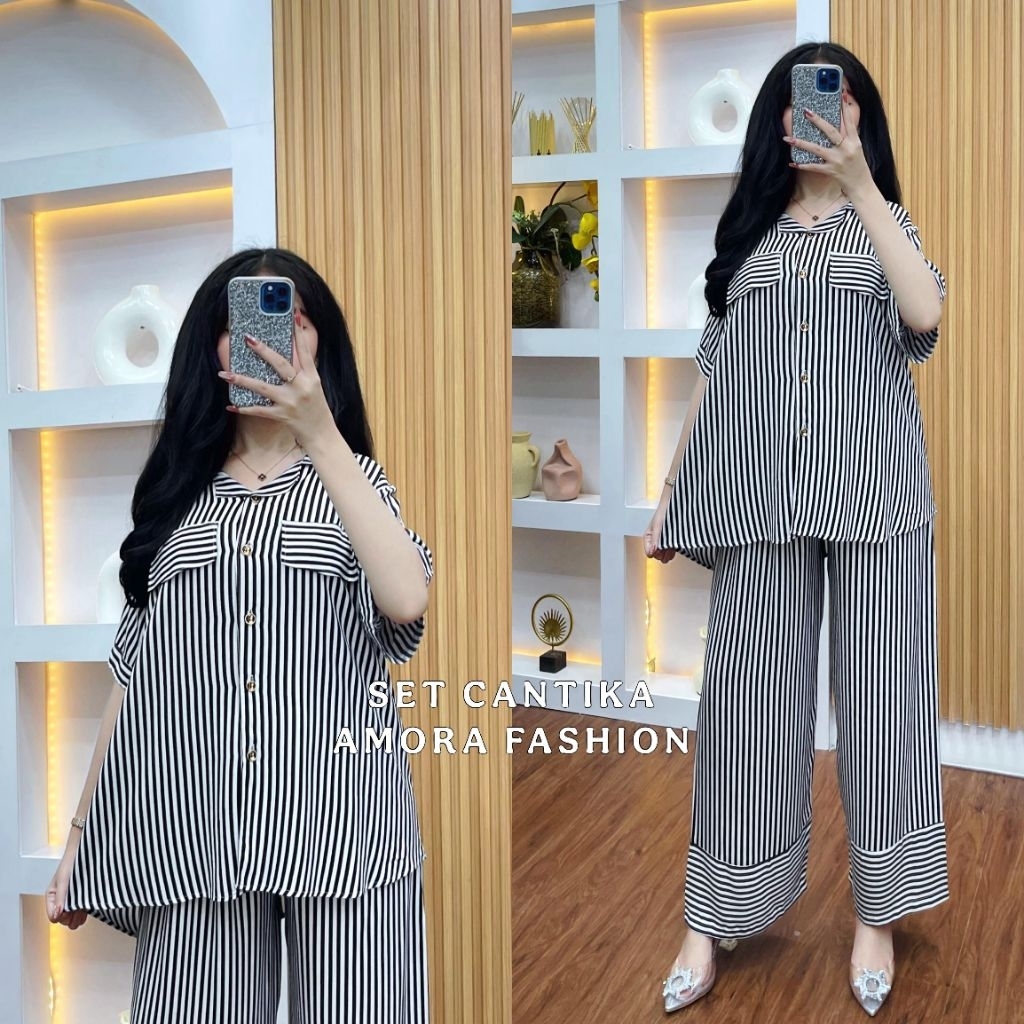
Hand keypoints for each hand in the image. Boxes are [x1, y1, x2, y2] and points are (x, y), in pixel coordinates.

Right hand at [46, 849, 86, 929]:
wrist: (85, 851)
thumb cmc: (71, 862)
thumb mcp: (63, 880)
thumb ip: (60, 897)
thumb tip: (57, 915)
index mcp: (52, 896)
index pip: (53, 916)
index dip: (60, 916)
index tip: (67, 912)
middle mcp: (60, 899)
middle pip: (62, 919)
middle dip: (69, 919)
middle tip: (77, 914)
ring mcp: (72, 898)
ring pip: (72, 916)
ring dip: (76, 918)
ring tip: (82, 914)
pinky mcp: (82, 896)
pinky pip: (81, 910)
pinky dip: (83, 913)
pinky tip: (87, 911)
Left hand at [218, 311, 335, 448]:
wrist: (322, 435)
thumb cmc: (317, 410)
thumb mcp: (314, 387)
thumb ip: (302, 373)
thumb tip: (282, 359)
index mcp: (312, 378)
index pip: (304, 351)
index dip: (299, 332)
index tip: (293, 314)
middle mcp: (301, 387)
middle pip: (280, 364)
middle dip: (264, 351)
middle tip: (248, 339)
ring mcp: (290, 401)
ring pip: (263, 387)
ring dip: (243, 380)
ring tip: (225, 374)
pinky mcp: (282, 415)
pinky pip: (259, 410)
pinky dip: (244, 408)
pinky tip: (231, 405)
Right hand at [644, 500, 675, 563]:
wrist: (674, 504)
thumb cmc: (663, 511)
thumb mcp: (657, 526)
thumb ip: (654, 539)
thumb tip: (651, 552)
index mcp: (648, 537)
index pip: (649, 552)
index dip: (654, 553)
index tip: (659, 550)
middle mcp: (655, 540)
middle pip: (657, 555)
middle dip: (662, 554)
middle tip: (666, 550)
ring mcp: (664, 541)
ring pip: (664, 554)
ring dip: (668, 554)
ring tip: (671, 550)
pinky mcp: (672, 540)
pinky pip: (671, 551)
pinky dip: (673, 551)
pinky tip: (675, 549)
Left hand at [785, 100, 875, 200]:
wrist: (861, 185)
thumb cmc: (858, 165)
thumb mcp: (856, 148)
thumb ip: (848, 136)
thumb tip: (838, 124)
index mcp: (854, 141)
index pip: (848, 121)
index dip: (844, 107)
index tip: (840, 93)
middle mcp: (846, 148)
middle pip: (831, 131)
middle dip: (818, 121)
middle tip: (807, 111)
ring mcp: (837, 160)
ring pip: (817, 149)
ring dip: (802, 143)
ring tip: (789, 138)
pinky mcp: (830, 171)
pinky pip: (813, 167)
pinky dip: (802, 165)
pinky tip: (792, 162)